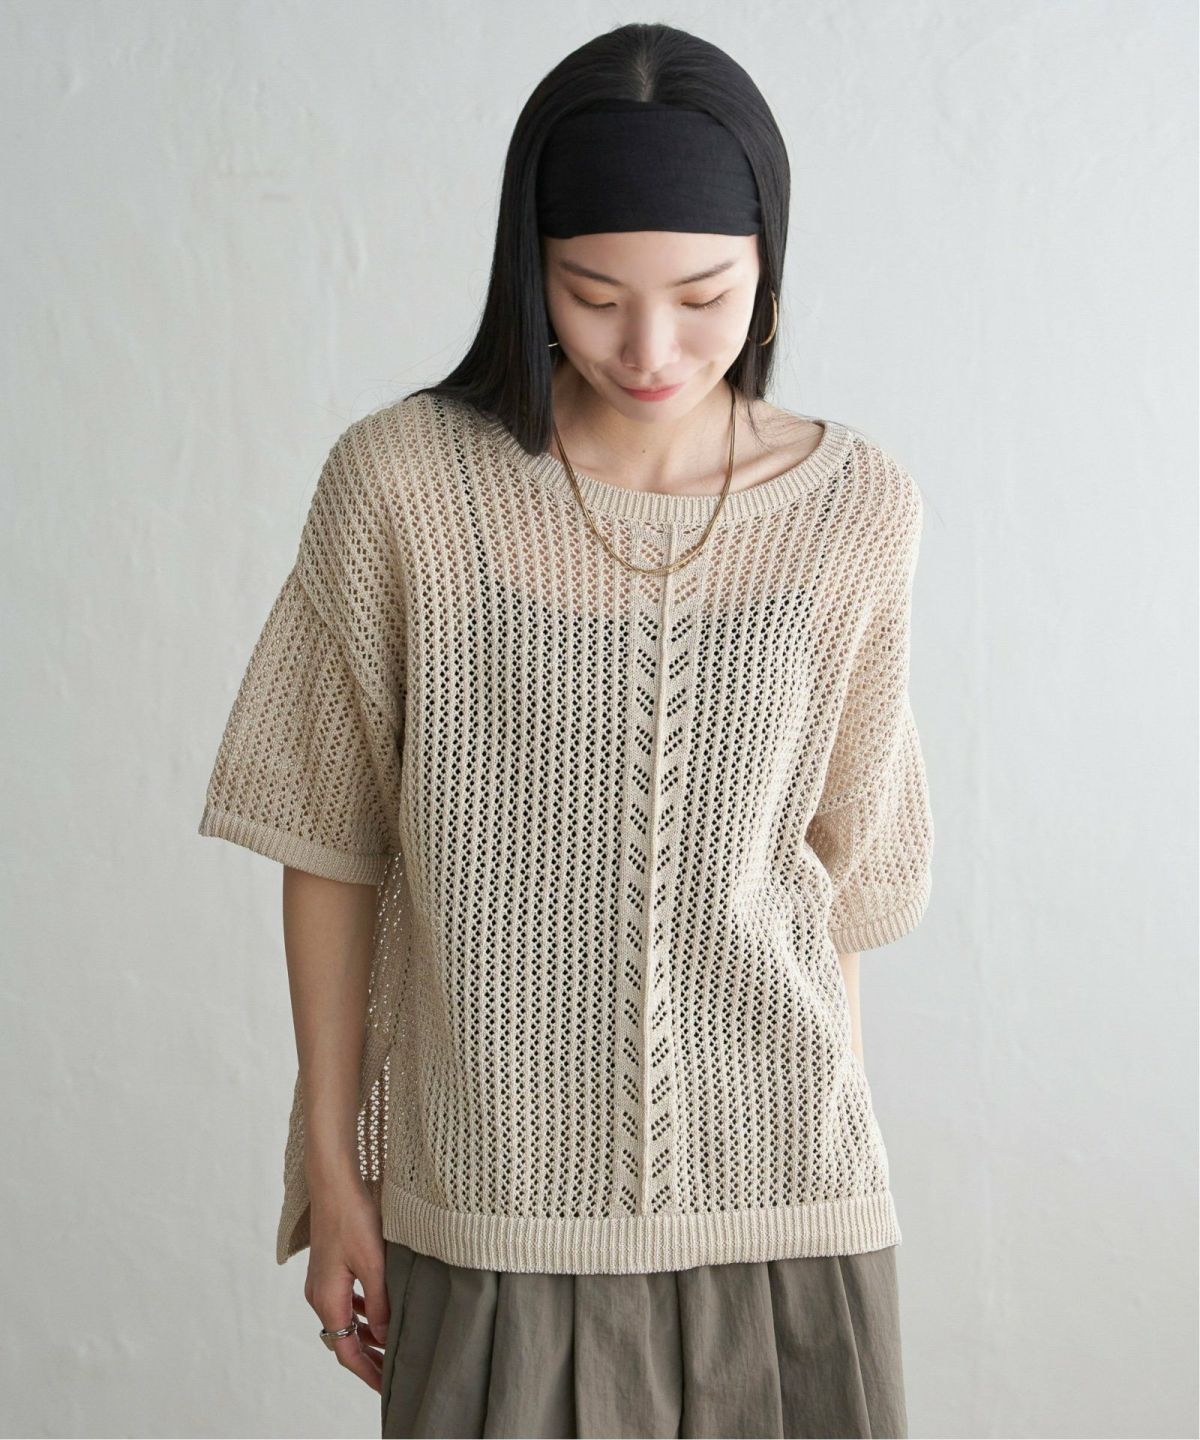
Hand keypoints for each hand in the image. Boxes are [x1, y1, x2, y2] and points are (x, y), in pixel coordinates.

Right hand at [304, 1178, 390, 1391]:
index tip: (387, 1387)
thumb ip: (380, 1304)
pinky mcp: (327, 1269)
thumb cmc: (353, 1219)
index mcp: (328, 1301)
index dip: (368, 1372)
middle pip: (343, 1340)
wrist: (334, 1185)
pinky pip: (344, 1303)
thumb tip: (384, 1339)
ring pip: (344, 1321)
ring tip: (390, 1346)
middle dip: (367, 1358)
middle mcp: (319, 1297)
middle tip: (393, 1370)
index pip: (347, 1352)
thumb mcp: (374, 1264)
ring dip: (364, 1336)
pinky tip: (377, 1312)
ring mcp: (321, 1283)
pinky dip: (360, 1315)